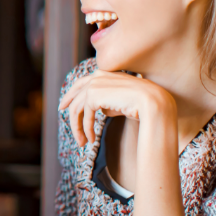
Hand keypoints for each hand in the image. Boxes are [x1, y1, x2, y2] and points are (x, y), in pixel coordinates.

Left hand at [58, 70, 174, 146]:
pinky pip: (84, 115)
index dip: (70, 95)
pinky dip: (86, 129)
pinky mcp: (93, 94)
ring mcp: (94, 83)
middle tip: (75, 134)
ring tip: (83, 142)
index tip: (63, 107)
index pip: (81, 83)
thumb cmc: (141, 104)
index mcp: (104, 73)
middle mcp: (97, 75)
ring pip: (76, 108)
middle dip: (72, 116)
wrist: (153, 103)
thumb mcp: (120, 100)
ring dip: (78, 127)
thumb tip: (100, 110)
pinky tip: (91, 139)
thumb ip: (107, 102)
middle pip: (76, 97)